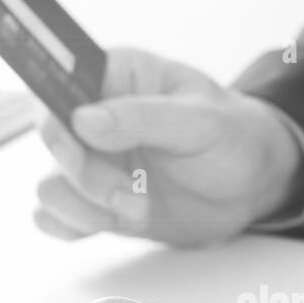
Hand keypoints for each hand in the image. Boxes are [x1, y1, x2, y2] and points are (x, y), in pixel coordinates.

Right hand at [34, 48, 303, 245]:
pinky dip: (73, 226)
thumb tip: (83, 120)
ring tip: (138, 212)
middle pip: (53, 143)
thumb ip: (143, 118)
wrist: (252, 186)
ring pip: (51, 186)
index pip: (57, 85)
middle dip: (86, 177)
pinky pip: (56, 216)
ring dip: (85, 208)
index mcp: (114, 76)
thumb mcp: (201, 121)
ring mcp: (93, 161)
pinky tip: (111, 224)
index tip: (79, 148)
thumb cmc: (234, 137)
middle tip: (134, 197)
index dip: (56, 118)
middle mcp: (93, 117)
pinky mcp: (96, 201)